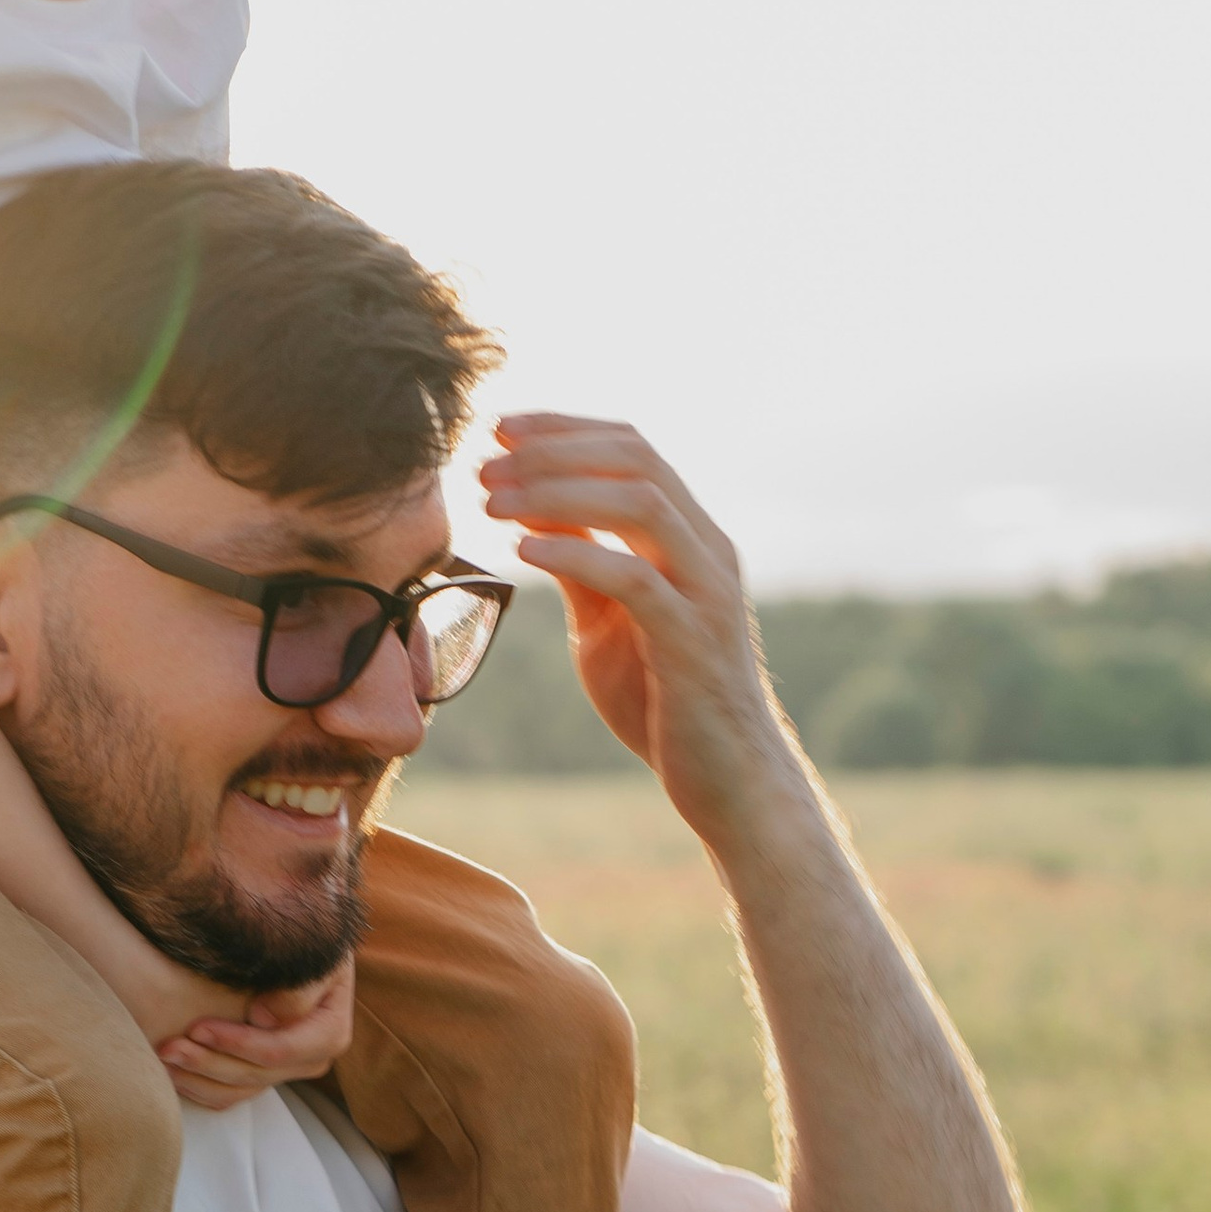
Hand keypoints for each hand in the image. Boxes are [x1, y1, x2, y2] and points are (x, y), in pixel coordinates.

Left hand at [157, 959, 355, 1112]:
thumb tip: (264, 1019)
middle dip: (208, 1063)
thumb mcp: (313, 951)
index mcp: (329, 1033)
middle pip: (256, 1074)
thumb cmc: (306, 939)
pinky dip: (201, 1087)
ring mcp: (288, 1070)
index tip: (196, 1027)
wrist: (304, 940)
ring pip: (240, 1089)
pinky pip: (232, 1095)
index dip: (236, 1043)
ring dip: (198, 1079)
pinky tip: (173, 1073)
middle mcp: (312, 1059)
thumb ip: (297, 984)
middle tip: (167, 1047)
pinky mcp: (266, 1074)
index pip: (279, 1050)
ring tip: (164, 1060)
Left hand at [476, 414, 812, 852]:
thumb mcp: (607, 618)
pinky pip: (635, 577)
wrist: (726, 783)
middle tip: (484, 459)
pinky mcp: (694, 641)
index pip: (632, 448)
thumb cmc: (664, 702)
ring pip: (641, 502)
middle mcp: (708, 550)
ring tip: (491, 500)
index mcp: (691, 536)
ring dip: (556, 489)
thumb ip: (580, 561)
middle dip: (553, 448)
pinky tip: (522, 551)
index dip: (564, 428)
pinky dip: (576, 553)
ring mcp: (707, 592)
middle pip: (637, 458)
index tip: (498, 430)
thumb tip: (530, 506)